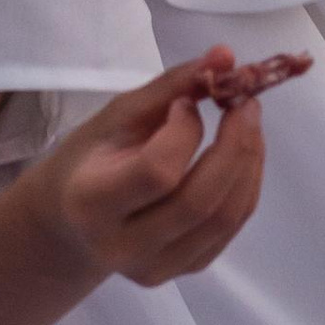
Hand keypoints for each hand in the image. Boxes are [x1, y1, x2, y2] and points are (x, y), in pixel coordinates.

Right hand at [16, 51, 275, 292]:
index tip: (187, 103)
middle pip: (201, 201)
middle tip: (246, 102)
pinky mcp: (185, 270)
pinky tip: (239, 154)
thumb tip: (228, 54)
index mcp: (92, 204)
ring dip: (250, 161)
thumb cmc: (92, 157)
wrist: (73, 220)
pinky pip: (232, 226)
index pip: (157, 173)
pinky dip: (247, 182)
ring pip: (226, 216)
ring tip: (247, 121)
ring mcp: (156, 267)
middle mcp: (123, 247)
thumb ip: (172, 84)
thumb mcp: (119, 115)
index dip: (185, 132)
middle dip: (237, 144)